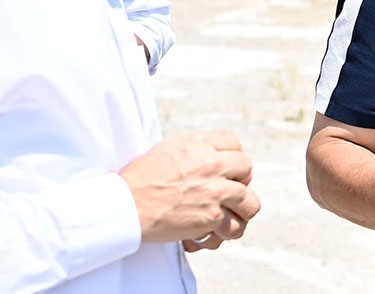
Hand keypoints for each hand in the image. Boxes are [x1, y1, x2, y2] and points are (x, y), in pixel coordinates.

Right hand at [120, 131, 260, 246]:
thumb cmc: (140, 180)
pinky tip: (218, 231)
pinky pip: (234, 225)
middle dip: (238, 179)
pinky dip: (226, 230)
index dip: (232, 155)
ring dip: (242, 208)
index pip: (233, 142)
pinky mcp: (211, 217)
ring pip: (250, 201)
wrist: (125, 207)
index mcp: (199, 145)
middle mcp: (211, 165)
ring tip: (232, 213)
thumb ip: (195, 148)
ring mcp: (215, 192)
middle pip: (246, 168)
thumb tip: (215, 155)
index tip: (227, 167)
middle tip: (226, 190)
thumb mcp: (167, 150)